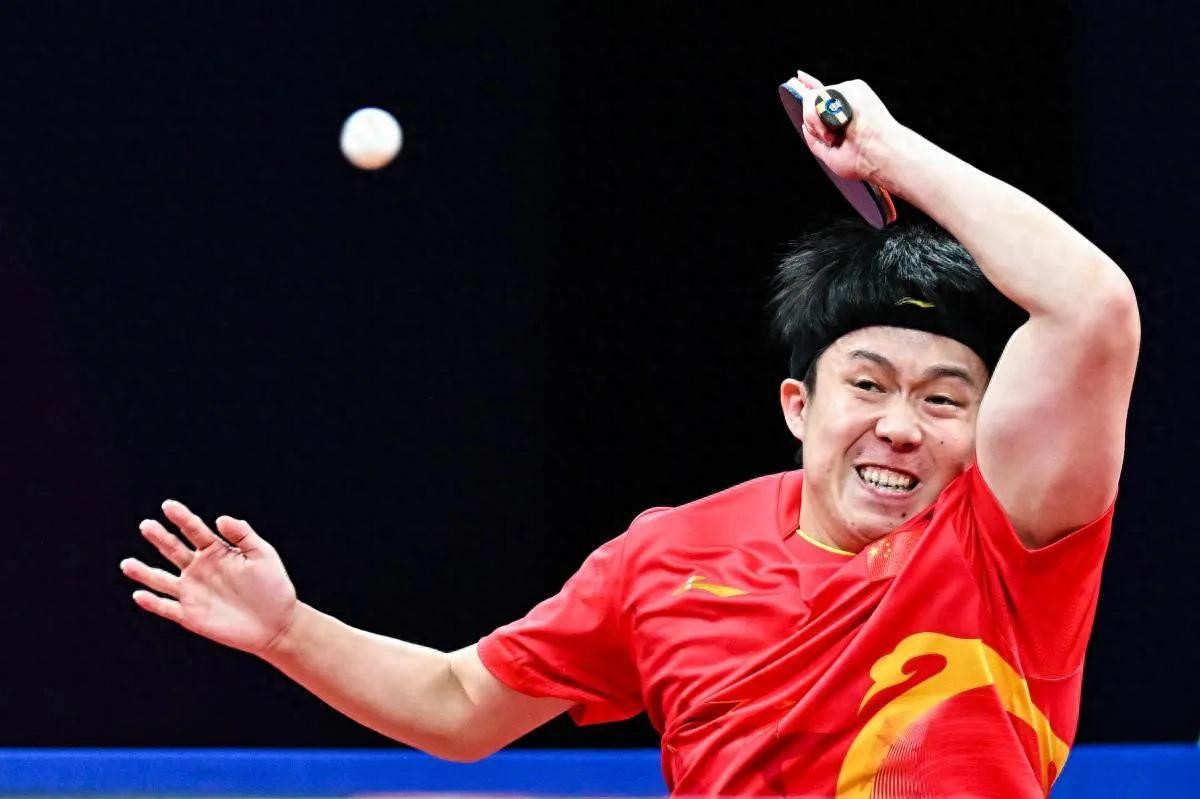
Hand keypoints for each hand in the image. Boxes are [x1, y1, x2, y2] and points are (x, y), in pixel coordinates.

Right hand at [120, 500, 298, 656]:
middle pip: (174, 550)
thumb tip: (220, 518)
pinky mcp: (191, 616)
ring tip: (127, 563)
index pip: (195, 531)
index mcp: (217, 551)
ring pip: (161, 580)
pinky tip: (139, 595)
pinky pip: (167, 607)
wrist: (277, 622)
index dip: (182, 518)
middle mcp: (200, 569)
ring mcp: (193, 592)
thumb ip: (243, 535)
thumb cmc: (273, 586)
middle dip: (160, 538)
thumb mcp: (263, 555)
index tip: (168, 506)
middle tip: (146, 525)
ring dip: (144, 572)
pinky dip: (152, 603)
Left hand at [790, 69, 903, 186]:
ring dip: (817, 121)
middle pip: (811, 100)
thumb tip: (804, 125)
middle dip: (811, 122)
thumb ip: (815, 140)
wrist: (877, 155)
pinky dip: (824, 115)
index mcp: (840, 115)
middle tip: (829, 138)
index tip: (799, 77)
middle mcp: (844, 102)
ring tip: (835, 134)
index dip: (809, 87)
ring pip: (813, 98)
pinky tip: (840, 124)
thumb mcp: (830, 154)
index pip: (821, 97)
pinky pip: (822, 95)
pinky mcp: (854, 87)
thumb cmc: (860, 160)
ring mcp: (848, 93)